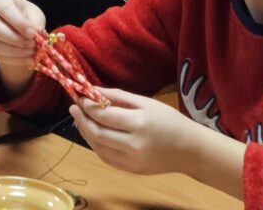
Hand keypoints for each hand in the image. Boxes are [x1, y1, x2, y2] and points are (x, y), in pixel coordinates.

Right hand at [0, 0, 45, 94]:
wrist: (17, 28)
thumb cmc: (26, 17)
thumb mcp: (34, 15)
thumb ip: (36, 23)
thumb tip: (38, 34)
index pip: (5, 9)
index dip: (19, 22)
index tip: (33, 34)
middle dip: (15, 39)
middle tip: (32, 45)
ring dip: (15, 51)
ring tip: (32, 52)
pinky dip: (14, 59)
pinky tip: (27, 59)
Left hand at [70, 88, 201, 176]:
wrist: (189, 150)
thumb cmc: (168, 120)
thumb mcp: (145, 102)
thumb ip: (117, 97)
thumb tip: (93, 91)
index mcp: (138, 124)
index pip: (104, 115)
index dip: (88, 105)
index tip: (79, 95)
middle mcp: (133, 146)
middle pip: (97, 133)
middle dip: (82, 119)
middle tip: (73, 106)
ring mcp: (131, 162)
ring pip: (98, 148)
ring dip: (85, 132)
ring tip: (79, 118)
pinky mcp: (131, 171)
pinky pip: (106, 157)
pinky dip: (95, 144)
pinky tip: (92, 133)